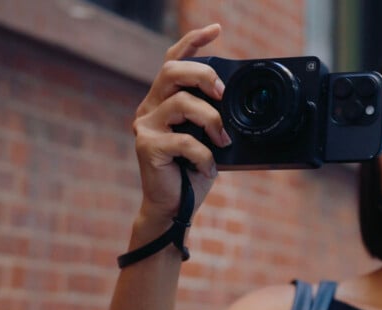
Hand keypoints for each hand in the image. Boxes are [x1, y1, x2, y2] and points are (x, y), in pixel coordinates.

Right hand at [131, 24, 230, 228]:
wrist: (174, 208)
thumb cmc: (192, 173)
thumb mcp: (209, 139)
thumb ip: (213, 117)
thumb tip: (235, 102)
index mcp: (164, 101)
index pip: (173, 61)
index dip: (193, 42)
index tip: (215, 30)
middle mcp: (151, 108)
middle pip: (172, 71)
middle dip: (203, 75)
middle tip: (223, 93)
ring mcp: (146, 126)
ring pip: (182, 103)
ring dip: (211, 120)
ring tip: (223, 141)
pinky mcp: (147, 146)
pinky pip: (185, 140)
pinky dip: (205, 155)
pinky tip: (208, 168)